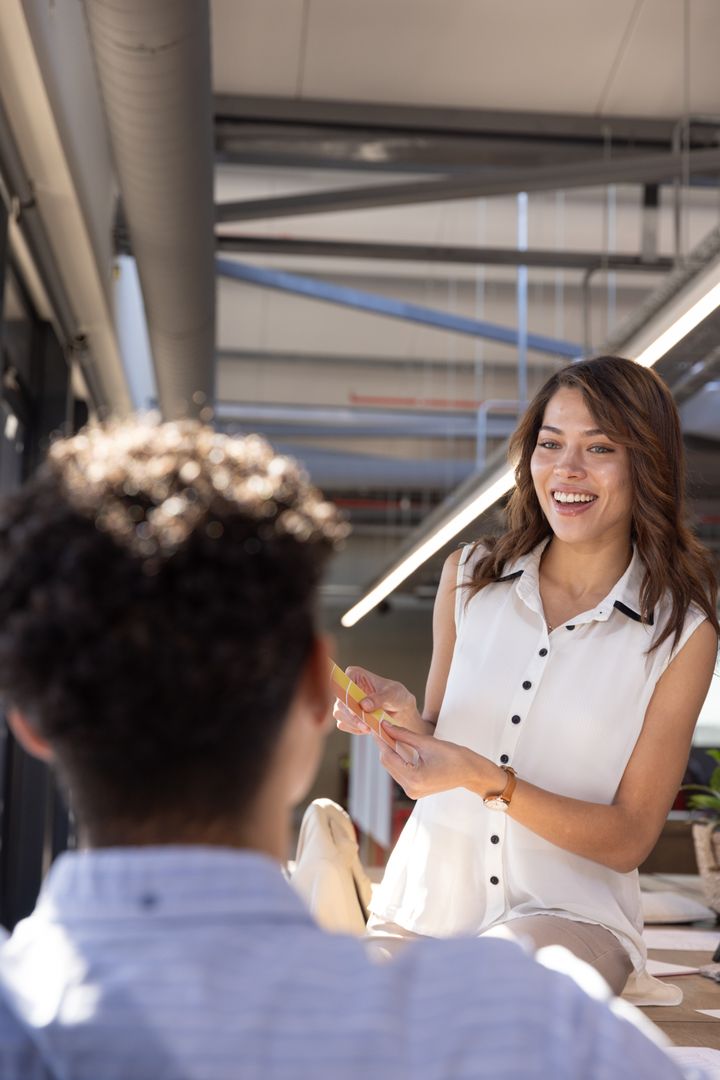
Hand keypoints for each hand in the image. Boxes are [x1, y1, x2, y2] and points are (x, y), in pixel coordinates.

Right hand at [333, 666, 421, 735]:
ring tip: (370, 727)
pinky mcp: (345, 716)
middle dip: (352, 715)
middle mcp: (346, 687)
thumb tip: (364, 705)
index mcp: (354, 674)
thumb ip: (379, 698)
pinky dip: (354, 729)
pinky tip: (368, 728)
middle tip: (366, 726)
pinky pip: (343, 724)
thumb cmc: (397, 695)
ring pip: (339, 714)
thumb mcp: (392, 694)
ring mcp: (344, 702)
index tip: (357, 709)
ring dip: (354, 724)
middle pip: (339, 701)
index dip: (347, 696)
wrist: (400, 710)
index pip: (343, 684)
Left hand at [374, 721, 503, 801]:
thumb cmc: (454, 756)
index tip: (376, 726)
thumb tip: (385, 726)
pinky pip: (400, 773)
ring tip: (389, 734)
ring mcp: (412, 792)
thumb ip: (403, 735)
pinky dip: (398, 759)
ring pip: (392, 768)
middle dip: (384, 745)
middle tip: (382, 727)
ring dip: (390, 752)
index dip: (381, 740)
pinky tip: (398, 746)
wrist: (471, 772)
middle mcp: (410, 789)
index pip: (388, 756)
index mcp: (414, 778)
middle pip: (387, 763)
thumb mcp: (427, 742)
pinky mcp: (415, 790)